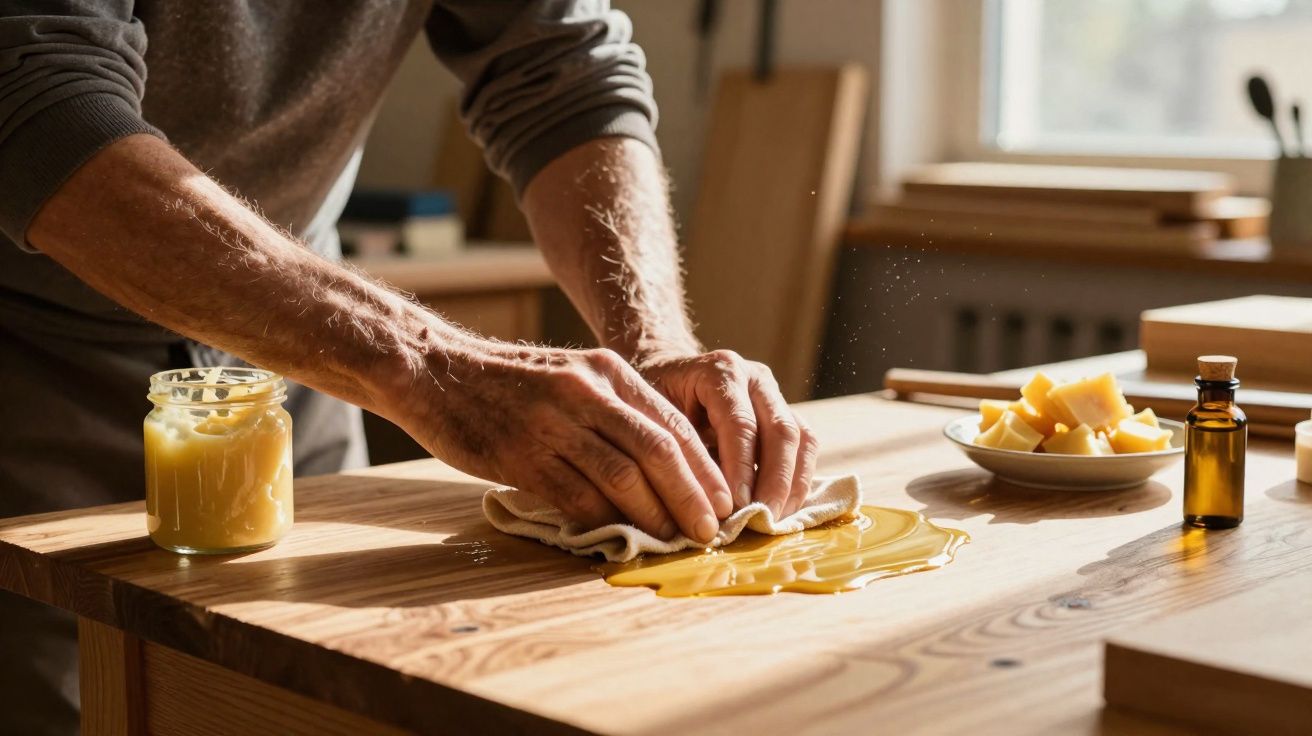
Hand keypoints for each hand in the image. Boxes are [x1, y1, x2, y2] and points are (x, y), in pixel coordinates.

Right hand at [383, 340, 732, 542]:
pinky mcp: (520, 454)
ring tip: (674, 541)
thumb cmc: (506, 382)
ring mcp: (552, 423)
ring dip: (655, 514)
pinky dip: (603, 520)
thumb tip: (662, 464)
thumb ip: (612, 411)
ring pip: (622, 475)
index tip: (723, 502)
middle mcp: (586, 392)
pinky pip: (575, 495)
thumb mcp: (570, 376)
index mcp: (606, 371)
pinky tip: (619, 538)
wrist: (432, 370)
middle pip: (658, 450)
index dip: (703, 468)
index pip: (671, 424)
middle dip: (692, 495)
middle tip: (711, 531)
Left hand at [637, 350, 818, 519]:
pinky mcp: (786, 415)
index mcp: (720, 371)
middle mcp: (755, 378)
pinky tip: (783, 508)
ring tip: (775, 519)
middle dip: (775, 480)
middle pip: (781, 430)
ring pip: (801, 439)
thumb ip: (676, 449)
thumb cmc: (654, 401)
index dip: (742, 467)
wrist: (669, 378)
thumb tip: (697, 502)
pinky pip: (806, 446)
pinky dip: (799, 480)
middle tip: (762, 519)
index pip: (740, 423)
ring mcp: (775, 396)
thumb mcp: (652, 417)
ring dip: (793, 484)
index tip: (736, 505)